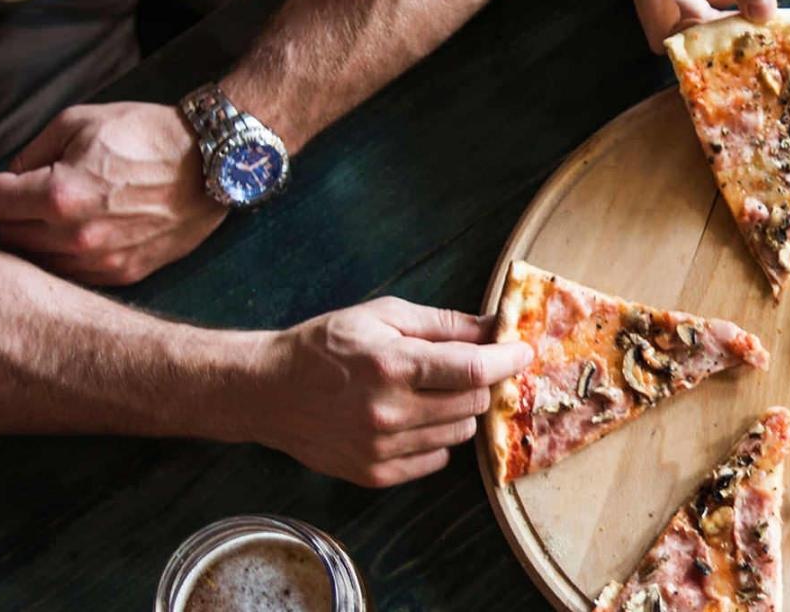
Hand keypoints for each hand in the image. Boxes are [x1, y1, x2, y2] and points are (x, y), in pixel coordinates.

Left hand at [0, 103, 224, 284]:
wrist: (214, 162)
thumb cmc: (148, 135)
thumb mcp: (79, 122)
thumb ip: (32, 153)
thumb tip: (8, 178)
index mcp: (58, 194)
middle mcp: (75, 235)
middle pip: (8, 235)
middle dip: (11, 213)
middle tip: (29, 194)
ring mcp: (101, 260)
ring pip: (38, 260)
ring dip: (38, 238)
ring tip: (59, 215)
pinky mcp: (125, 273)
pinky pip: (74, 274)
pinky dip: (68, 256)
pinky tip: (83, 232)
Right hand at [245, 297, 532, 487]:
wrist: (267, 390)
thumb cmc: (325, 345)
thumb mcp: (382, 316)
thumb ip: (443, 324)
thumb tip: (495, 327)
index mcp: (393, 366)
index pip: (474, 370)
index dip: (508, 360)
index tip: (522, 352)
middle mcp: (389, 412)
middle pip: (474, 403)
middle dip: (479, 382)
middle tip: (464, 369)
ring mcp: (382, 448)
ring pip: (460, 433)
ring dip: (458, 412)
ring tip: (429, 393)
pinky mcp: (375, 474)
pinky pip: (436, 459)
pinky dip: (436, 438)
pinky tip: (412, 419)